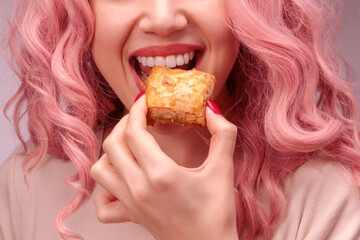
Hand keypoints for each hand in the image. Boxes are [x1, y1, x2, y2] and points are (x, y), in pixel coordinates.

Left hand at [90, 94, 238, 239]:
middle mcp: (139, 188)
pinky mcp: (130, 216)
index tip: (144, 100)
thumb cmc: (217, 212)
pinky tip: (122, 179)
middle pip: (113, 145)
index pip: (134, 132)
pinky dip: (105, 188)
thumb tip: (211, 109)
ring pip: (101, 169)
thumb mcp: (224, 169)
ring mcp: (131, 204)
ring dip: (111, 151)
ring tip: (130, 144)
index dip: (137, 110)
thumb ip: (223, 134)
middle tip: (141, 117)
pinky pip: (103, 202)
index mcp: (160, 174)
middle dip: (125, 124)